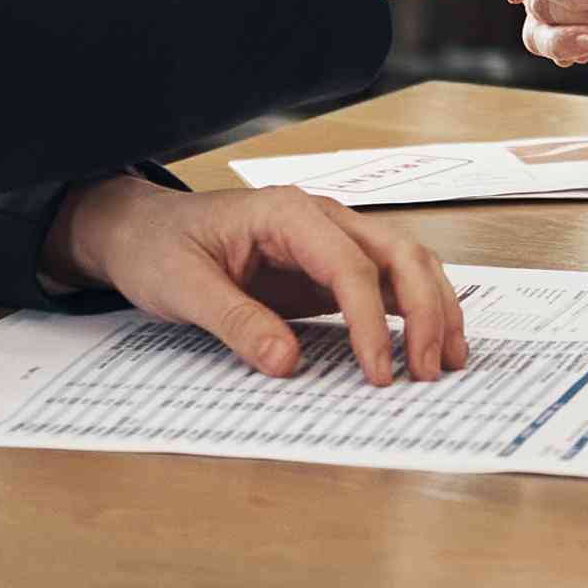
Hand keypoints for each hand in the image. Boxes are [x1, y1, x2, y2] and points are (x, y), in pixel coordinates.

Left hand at [52, 178, 474, 382]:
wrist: (141, 231)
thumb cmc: (159, 247)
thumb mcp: (183, 287)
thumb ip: (235, 321)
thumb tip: (286, 362)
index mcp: (286, 214)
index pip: (349, 266)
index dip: (370, 322)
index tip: (377, 372)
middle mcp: (320, 219)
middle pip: (398, 255)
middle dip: (424, 312)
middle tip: (426, 371)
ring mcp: (330, 241)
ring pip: (406, 263)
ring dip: (434, 308)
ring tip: (446, 361)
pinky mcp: (328, 268)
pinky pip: (386, 283)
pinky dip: (415, 311)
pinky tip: (427, 345)